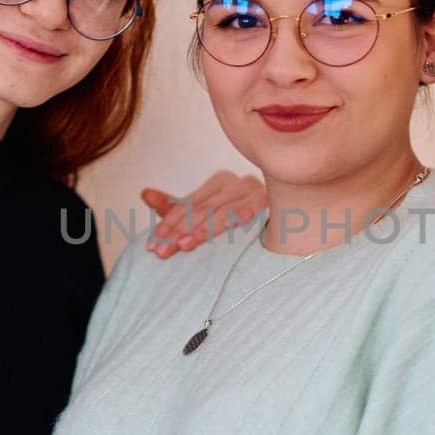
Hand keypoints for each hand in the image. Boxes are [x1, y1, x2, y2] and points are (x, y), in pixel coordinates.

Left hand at [141, 170, 265, 257]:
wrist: (291, 219)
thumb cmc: (242, 219)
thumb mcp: (205, 214)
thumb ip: (175, 207)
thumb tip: (144, 193)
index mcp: (220, 183)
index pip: (187, 205)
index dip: (168, 223)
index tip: (152, 245)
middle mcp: (236, 183)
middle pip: (201, 209)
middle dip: (178, 230)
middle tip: (160, 252)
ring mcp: (254, 192)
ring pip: (220, 212)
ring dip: (200, 230)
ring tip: (182, 246)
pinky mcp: (270, 202)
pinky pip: (247, 212)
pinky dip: (230, 223)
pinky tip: (218, 235)